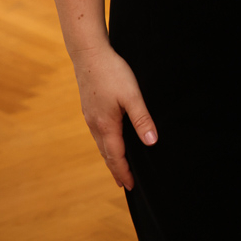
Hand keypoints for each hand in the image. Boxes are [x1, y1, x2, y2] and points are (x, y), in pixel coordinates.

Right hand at [72, 44, 157, 190]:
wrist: (89, 54)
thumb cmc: (112, 73)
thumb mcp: (132, 96)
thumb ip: (142, 120)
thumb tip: (151, 143)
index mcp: (106, 125)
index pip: (116, 156)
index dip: (124, 172)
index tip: (130, 186)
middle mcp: (95, 125)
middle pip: (106, 154)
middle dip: (116, 170)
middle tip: (124, 185)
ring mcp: (90, 117)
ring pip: (101, 144)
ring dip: (110, 158)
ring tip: (117, 167)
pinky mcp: (89, 108)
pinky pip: (97, 134)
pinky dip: (105, 145)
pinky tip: (108, 141)